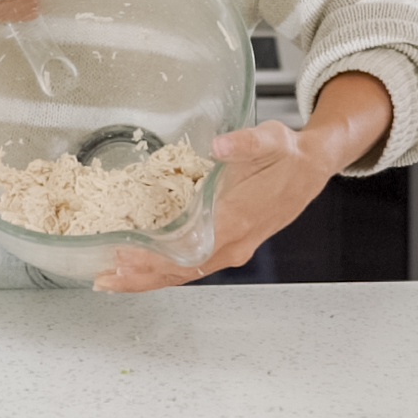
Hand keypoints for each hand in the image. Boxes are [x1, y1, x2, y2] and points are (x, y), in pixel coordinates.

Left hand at [95, 120, 336, 291]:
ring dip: (149, 278)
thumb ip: (244, 142)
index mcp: (239, 219)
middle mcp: (235, 242)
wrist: (313, 168)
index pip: (190, 249)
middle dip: (142, 277)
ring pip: (186, 273)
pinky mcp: (230, 244)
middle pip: (183, 271)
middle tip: (104, 279)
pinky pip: (193, 265)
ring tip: (112, 279)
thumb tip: (218, 145)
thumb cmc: (289, 154)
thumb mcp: (271, 138)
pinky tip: (142, 267)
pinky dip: (165, 270)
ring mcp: (233, 247)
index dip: (155, 257)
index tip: (124, 257)